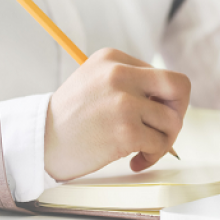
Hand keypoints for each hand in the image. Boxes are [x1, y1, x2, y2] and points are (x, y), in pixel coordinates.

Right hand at [44, 48, 190, 181]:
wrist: (39, 144)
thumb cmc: (72, 119)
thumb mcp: (97, 82)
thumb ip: (132, 84)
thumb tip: (175, 101)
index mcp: (113, 59)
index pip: (164, 75)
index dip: (165, 101)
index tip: (151, 117)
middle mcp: (119, 74)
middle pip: (180, 87)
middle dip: (178, 112)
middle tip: (164, 130)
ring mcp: (123, 102)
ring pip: (173, 121)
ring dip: (164, 141)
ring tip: (143, 149)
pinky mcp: (125, 130)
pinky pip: (160, 143)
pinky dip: (153, 156)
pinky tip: (135, 161)